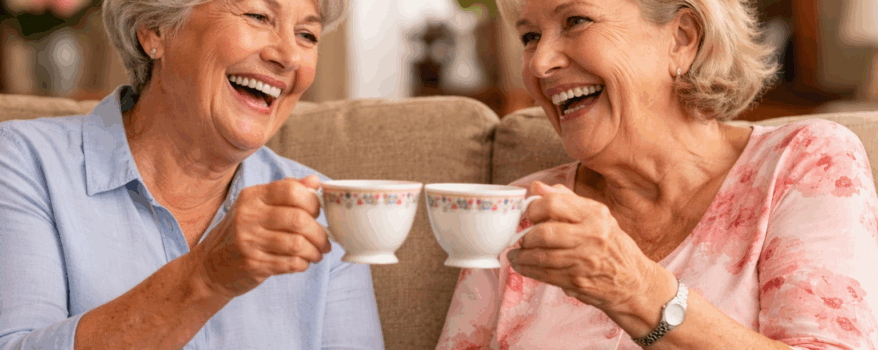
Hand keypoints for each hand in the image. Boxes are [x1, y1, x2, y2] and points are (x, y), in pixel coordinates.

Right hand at [190, 174, 331, 298]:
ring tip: (317, 254)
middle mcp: (248, 216)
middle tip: (325, 241)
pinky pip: (289, 263)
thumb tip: (315, 181)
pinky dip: (303, 264)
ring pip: (297, 243)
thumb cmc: (242, 232)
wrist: (210, 266)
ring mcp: (249, 241)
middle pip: (298, 219)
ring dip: (314, 251)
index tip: (319, 213)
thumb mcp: (258, 206)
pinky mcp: (252, 264)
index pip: (291, 190)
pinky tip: (302, 262)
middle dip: (320, 232)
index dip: (313, 202)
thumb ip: (287, 191)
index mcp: (253, 196)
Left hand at [506, 181, 663, 313]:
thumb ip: (566, 200)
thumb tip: (536, 187)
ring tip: (516, 254)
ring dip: (522, 256)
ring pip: (541, 256)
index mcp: (595, 214)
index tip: (527, 215)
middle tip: (520, 238)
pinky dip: (528, 270)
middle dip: (525, 236)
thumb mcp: (597, 217)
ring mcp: (585, 260)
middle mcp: (592, 235)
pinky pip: (545, 275)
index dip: (533, 209)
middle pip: (544, 232)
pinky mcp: (578, 281)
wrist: (634, 281)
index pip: (553, 203)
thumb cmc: (612, 246)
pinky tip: (522, 266)